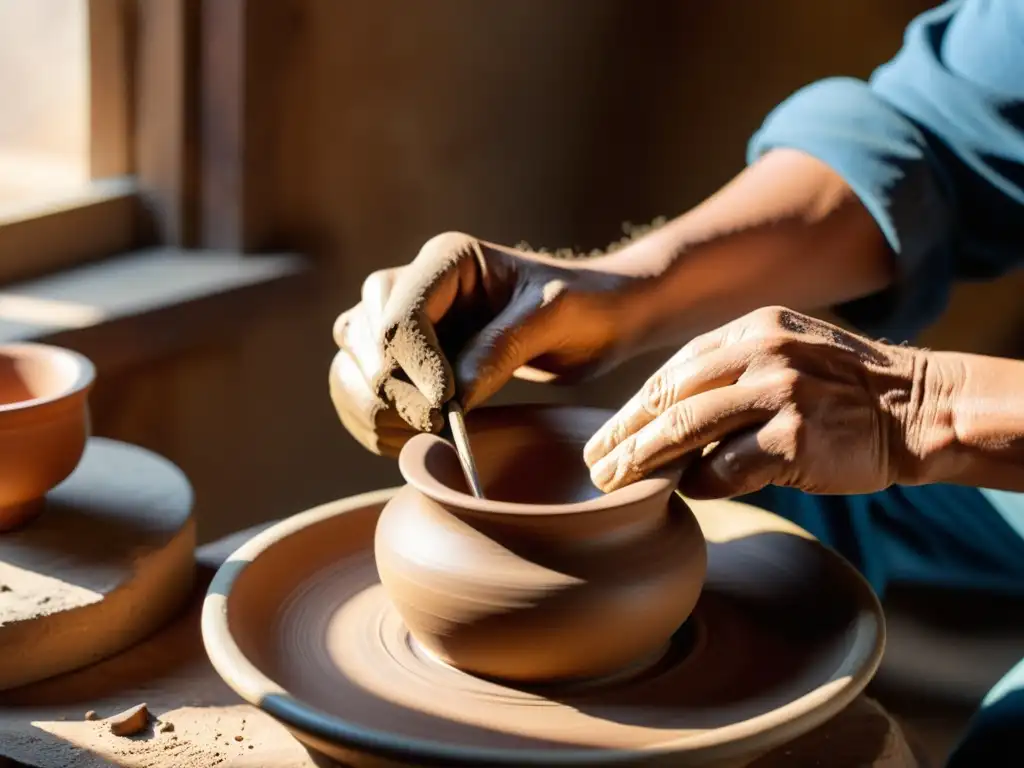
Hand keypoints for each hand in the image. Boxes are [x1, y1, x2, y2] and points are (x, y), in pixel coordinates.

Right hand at [331, 232, 643, 454]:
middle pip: (363, 338)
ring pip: (350, 364)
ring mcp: (401, 322)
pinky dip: (372, 423)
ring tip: (423, 436)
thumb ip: (502, 348)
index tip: (448, 407)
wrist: (596, 318)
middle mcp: (412, 284)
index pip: (400, 312)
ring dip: (374, 408)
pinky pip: (358, 390)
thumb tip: (450, 398)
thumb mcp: (555, 316)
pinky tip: (409, 442)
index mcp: (446, 259)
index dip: (415, 364)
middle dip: (393, 390)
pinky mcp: (403, 359)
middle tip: (437, 427)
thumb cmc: (584, 305)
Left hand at [584, 306, 935, 497]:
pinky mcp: (795, 436)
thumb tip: (670, 423)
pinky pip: (726, 467)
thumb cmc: (846, 391)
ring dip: (643, 460)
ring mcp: (778, 391)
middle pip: (668, 397)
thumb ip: (733, 374)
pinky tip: (689, 493)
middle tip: (596, 465)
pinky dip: (701, 483)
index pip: (673, 370)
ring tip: (615, 483)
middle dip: (624, 435)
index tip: (606, 435)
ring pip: (684, 428)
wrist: (918, 409)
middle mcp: (760, 352)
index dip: (633, 407)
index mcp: (752, 330)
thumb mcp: (789, 355)